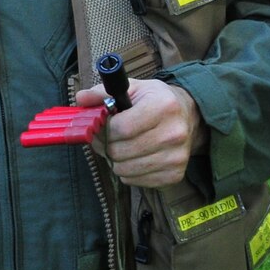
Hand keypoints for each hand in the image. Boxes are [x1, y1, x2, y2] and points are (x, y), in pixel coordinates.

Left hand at [74, 78, 206, 187]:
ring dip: (116, 160)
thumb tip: (81, 98)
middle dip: (108, 145)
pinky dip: (128, 172)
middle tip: (112, 137)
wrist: (188, 117)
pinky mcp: (175, 175)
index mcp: (164, 106)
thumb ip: (103, 93)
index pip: (121, 128)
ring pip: (124, 170)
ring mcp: (176, 157)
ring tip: (123, 146)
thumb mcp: (132, 89)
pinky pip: (135, 181)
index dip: (106, 128)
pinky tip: (135, 157)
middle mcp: (174, 133)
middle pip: (120, 152)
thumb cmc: (155, 101)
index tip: (108, 123)